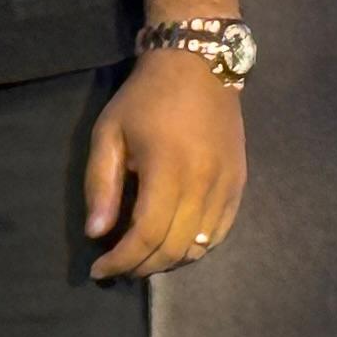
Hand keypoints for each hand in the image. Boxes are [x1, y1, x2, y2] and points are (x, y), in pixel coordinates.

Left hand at [84, 48, 247, 278]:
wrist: (198, 66)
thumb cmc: (145, 98)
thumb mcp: (109, 134)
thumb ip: (102, 185)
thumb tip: (97, 233)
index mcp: (169, 170)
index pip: (148, 235)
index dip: (123, 260)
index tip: (100, 271)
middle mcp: (205, 184)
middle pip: (176, 248)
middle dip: (143, 266)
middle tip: (118, 269)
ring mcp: (228, 186)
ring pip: (200, 246)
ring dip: (169, 262)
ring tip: (141, 259)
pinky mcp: (240, 184)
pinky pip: (220, 232)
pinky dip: (195, 248)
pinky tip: (173, 245)